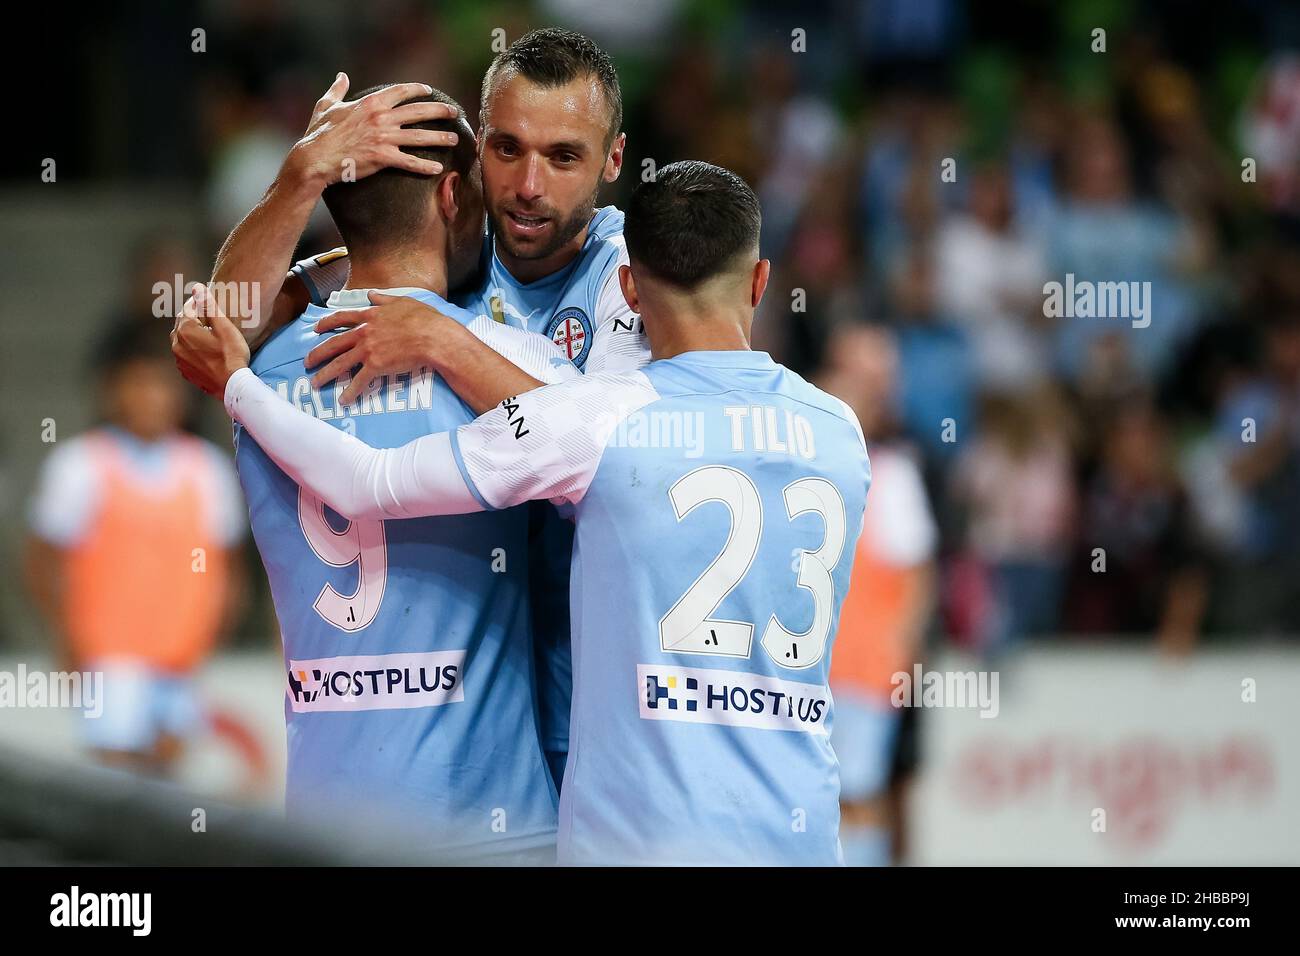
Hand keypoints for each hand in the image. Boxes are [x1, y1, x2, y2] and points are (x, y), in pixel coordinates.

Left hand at [171, 284, 252, 398]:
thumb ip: (208, 305)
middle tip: (208, 317)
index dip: (199, 303)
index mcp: (185, 330)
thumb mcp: (224, 327)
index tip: (209, 303)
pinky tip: (204, 351)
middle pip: (182, 323)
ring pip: (181, 339)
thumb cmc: (232, 355)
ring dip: (191, 334)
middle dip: (193, 317)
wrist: (232, 386)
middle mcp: (177, 344)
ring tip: (206, 334)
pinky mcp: (186, 372)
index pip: (188, 309)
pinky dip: (191, 349)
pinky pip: (184, 354)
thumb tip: (196, 287)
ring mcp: (180, 360)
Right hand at [286, 74, 460, 187]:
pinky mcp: (383, 158)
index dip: (418, 90)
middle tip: (455, 112)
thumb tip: (341, 76)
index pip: (401, 91)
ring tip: (455, 140)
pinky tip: (437, 169)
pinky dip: (425, 166)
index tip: (429, 91)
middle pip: (419, 111)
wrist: (314, 157)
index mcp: (371, 103)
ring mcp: (384, 138)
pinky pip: (410, 162)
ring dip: (440, 138)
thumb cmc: (319, 132)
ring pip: (420, 137)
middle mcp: (381, 118)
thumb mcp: (327, 105)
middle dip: (440, 110)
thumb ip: (337, 90)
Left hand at [307, 291, 461, 405]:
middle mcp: (364, 333)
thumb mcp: (402, 301)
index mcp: (369, 316)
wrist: (432, 337)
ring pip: (340, 364)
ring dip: (325, 374)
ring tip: (315, 383)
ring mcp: (368, 350)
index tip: (316, 329)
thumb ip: (383, 299)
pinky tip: (343, 400)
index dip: (327, 323)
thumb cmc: (423, 318)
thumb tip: (371, 294)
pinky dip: (350, 392)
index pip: (342, 318)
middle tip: (307, 362)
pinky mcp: (376, 366)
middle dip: (317, 354)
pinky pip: (359, 381)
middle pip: (333, 344)